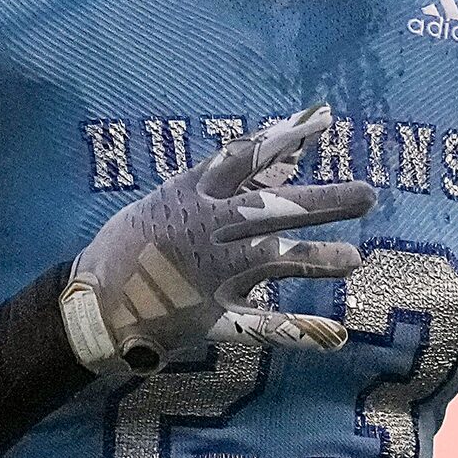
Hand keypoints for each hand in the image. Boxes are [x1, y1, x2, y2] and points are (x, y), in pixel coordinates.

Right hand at [62, 104, 375, 368]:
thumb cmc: (120, 250)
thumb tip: (251, 172)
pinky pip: (264, 324)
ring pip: (278, 261)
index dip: (285, 140)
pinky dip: (299, 330)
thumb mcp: (158, 206)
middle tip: (368, 195)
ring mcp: (215, 274)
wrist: (90, 305)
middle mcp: (209, 231)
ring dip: (318, 258)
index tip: (322, 123)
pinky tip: (334, 334)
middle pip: (276, 209)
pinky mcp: (215, 314)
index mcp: (190, 198)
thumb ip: (204, 192)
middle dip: (324, 201)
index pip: (245, 160)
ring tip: (354, 257)